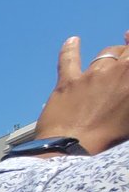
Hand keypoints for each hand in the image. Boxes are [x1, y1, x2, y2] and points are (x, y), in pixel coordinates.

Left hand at [35, 33, 128, 154]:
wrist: (73, 151)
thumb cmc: (109, 141)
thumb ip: (128, 96)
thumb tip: (125, 92)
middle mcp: (118, 72)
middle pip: (128, 50)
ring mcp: (92, 75)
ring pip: (106, 54)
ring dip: (111, 53)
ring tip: (112, 54)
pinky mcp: (68, 82)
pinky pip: (68, 58)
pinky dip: (70, 48)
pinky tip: (72, 40)